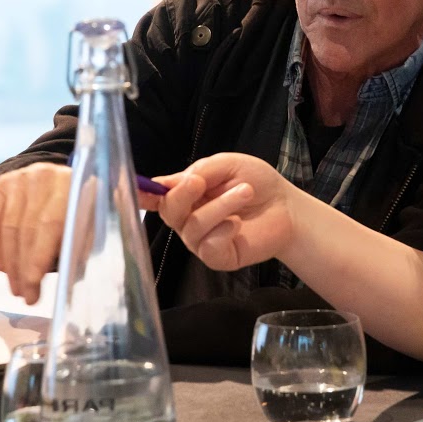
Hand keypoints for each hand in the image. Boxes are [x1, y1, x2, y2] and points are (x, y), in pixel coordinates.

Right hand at [0, 162, 72, 304]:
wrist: (57, 180)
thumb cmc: (77, 210)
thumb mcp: (87, 223)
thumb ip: (80, 244)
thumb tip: (70, 275)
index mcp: (72, 185)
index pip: (51, 224)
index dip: (39, 256)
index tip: (33, 284)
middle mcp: (44, 176)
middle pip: (27, 228)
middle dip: (23, 267)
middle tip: (25, 295)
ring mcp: (20, 178)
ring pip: (8, 227)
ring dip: (9, 263)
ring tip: (15, 288)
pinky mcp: (2, 184)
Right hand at [155, 152, 299, 272]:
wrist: (286, 206)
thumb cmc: (256, 182)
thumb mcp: (228, 164)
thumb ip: (201, 169)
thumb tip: (171, 182)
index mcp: (186, 194)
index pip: (156, 197)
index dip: (142, 194)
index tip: (136, 190)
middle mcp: (187, 218)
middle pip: (167, 211)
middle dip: (182, 194)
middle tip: (201, 181)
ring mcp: (200, 240)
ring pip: (192, 226)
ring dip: (220, 206)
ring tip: (245, 192)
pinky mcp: (217, 257)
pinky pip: (208, 247)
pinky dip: (223, 230)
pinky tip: (238, 224)